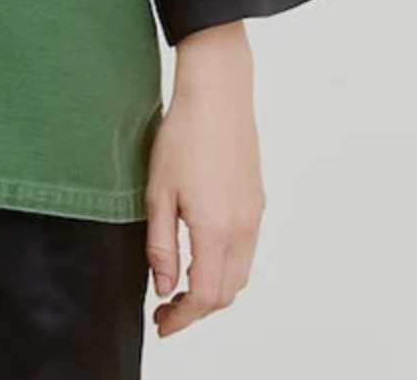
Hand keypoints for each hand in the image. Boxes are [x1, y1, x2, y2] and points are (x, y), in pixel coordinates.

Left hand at [144, 26, 265, 337]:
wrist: (218, 93)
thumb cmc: (184, 135)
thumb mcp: (159, 193)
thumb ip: (161, 246)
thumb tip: (165, 288)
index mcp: (216, 230)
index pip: (204, 296)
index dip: (182, 319)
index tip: (162, 324)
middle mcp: (242, 229)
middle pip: (226, 293)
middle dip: (197, 310)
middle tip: (167, 311)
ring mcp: (254, 215)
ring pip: (240, 274)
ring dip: (214, 290)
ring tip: (182, 286)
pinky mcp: (256, 201)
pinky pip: (246, 251)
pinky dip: (227, 267)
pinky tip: (203, 255)